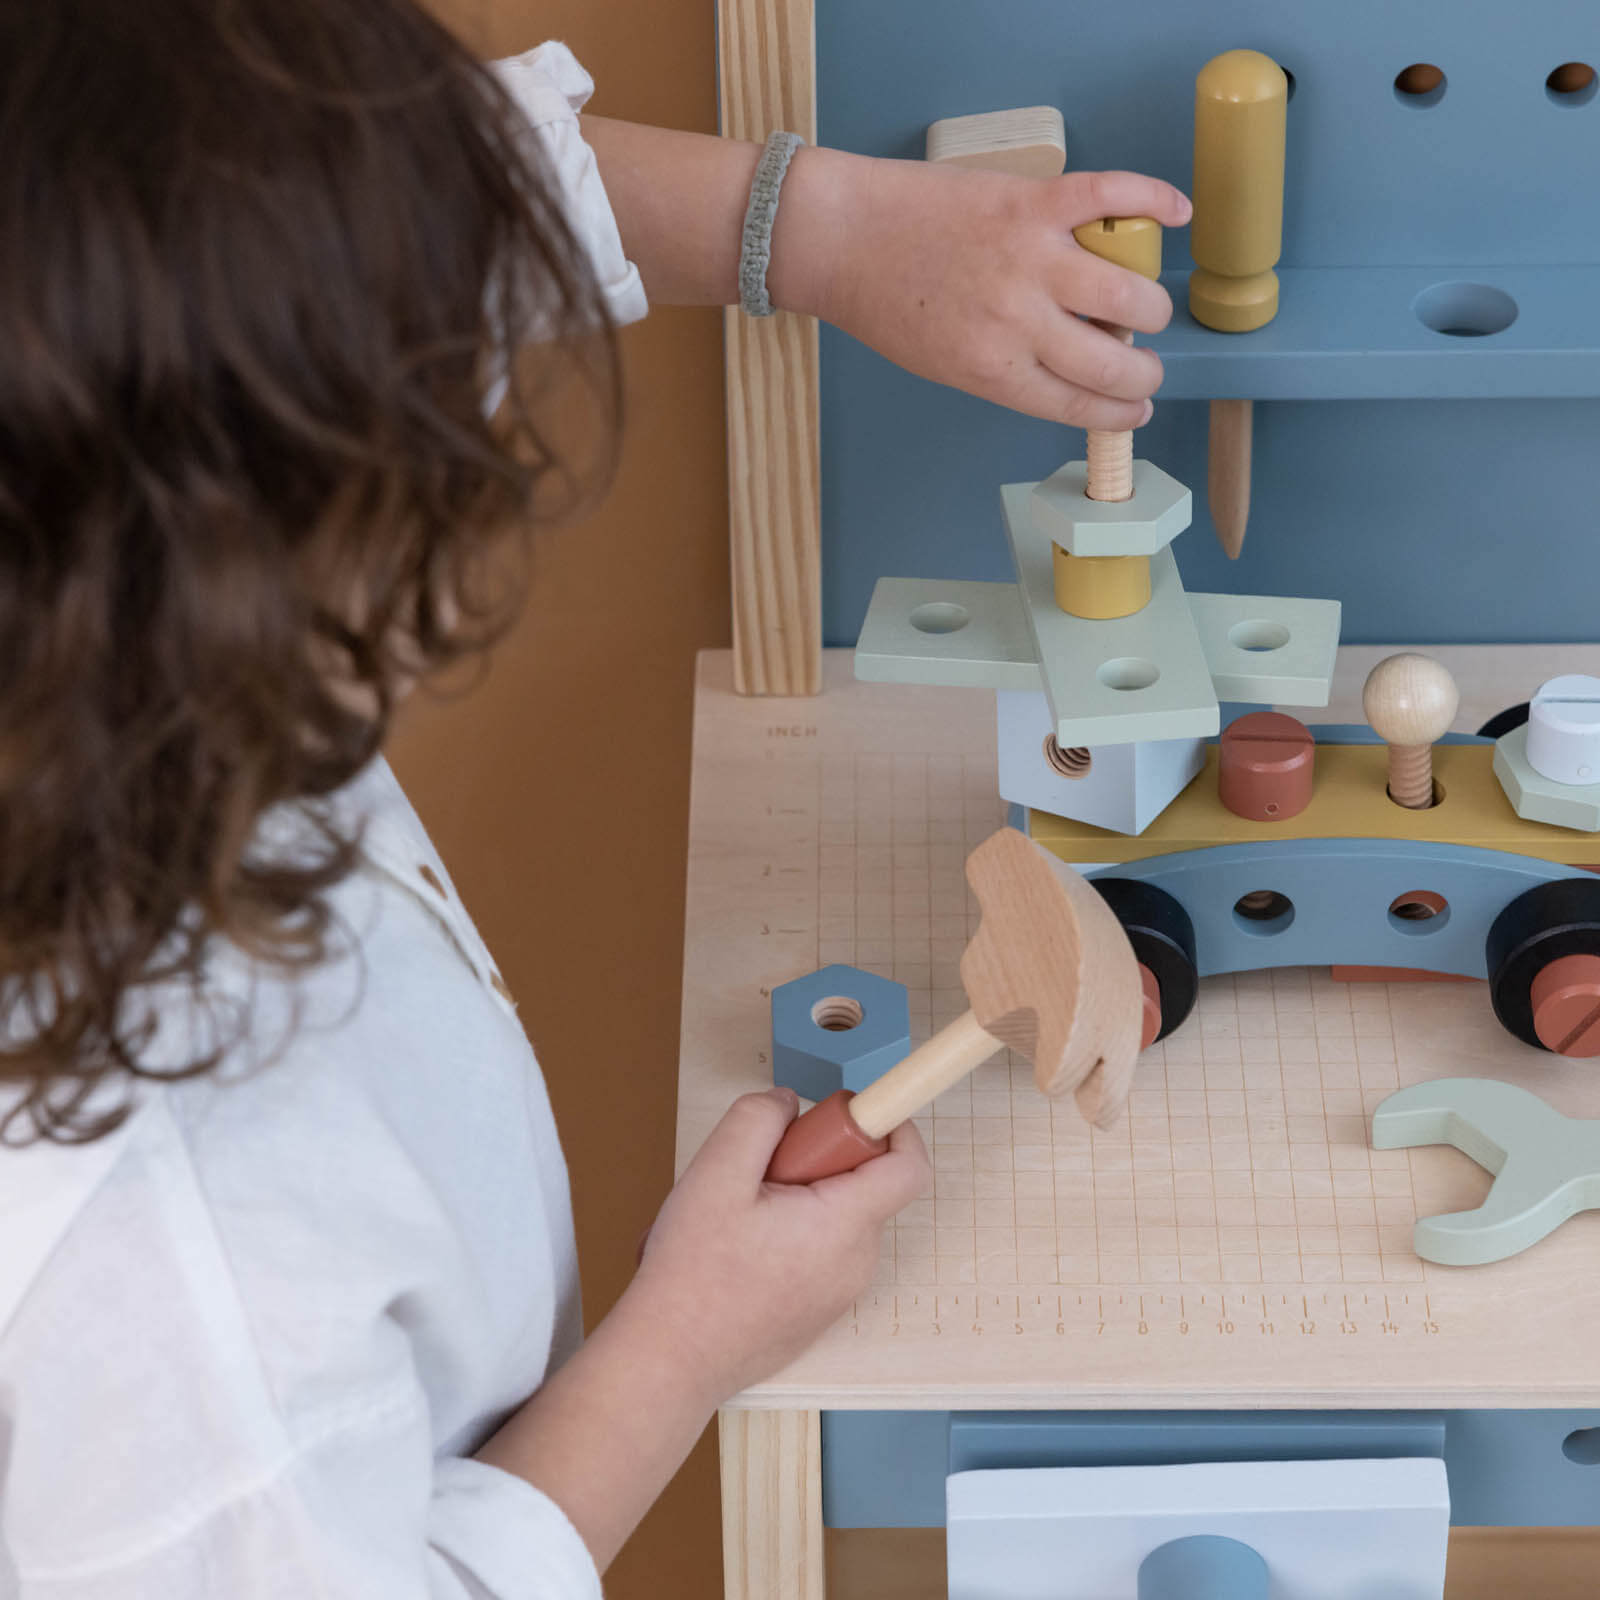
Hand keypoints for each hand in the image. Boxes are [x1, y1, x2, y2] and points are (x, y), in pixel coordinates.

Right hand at [629, 1088, 928, 1403]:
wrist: (670, 1361)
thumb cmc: (693, 1276)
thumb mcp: (717, 1171)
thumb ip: (758, 1118)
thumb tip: (788, 1103)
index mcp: (844, 1225)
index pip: (908, 1166)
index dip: (893, 1126)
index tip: (851, 1113)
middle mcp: (855, 1262)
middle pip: (861, 1183)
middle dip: (816, 1159)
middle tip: (760, 1170)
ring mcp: (838, 1291)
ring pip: (834, 1214)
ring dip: (794, 1196)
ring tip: (737, 1215)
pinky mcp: (817, 1309)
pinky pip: (819, 1248)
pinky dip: (787, 1232)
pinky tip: (736, 1247)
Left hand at [773, 154, 1191, 428]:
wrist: (844, 237)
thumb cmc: (886, 303)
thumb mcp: (944, 364)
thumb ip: (1006, 370)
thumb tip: (1067, 367)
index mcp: (996, 371)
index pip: (1079, 404)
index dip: (1118, 413)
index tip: (1136, 411)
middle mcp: (1020, 322)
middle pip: (1114, 360)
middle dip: (1142, 372)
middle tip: (1142, 366)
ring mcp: (1031, 258)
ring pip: (1128, 293)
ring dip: (1148, 308)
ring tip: (1144, 309)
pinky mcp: (1033, 202)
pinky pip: (1112, 197)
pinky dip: (1153, 201)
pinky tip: (1175, 215)